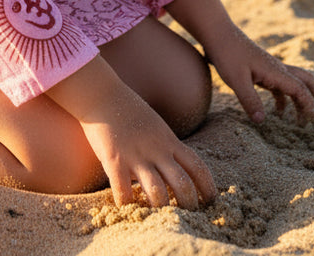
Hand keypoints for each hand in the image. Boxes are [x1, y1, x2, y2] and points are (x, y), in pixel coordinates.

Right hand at [47, 58, 215, 207]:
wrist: (102, 93)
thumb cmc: (127, 109)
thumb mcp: (156, 126)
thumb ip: (166, 146)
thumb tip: (173, 169)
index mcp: (169, 141)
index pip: (197, 167)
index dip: (208, 188)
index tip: (212, 202)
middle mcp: (157, 150)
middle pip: (183, 185)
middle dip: (189, 206)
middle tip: (187, 217)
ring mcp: (136, 156)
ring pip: (158, 193)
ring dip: (161, 211)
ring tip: (160, 219)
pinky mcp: (115, 160)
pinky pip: (124, 192)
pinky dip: (127, 206)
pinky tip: (127, 210)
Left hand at [204, 26, 313, 124]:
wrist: (217, 33)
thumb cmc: (226, 54)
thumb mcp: (235, 79)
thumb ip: (249, 99)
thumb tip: (262, 121)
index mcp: (275, 70)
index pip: (299, 89)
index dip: (309, 104)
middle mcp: (276, 68)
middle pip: (306, 79)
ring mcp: (269, 68)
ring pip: (293, 83)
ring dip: (301, 100)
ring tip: (304, 120)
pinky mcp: (260, 69)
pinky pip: (279, 85)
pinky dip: (284, 99)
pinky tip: (279, 113)